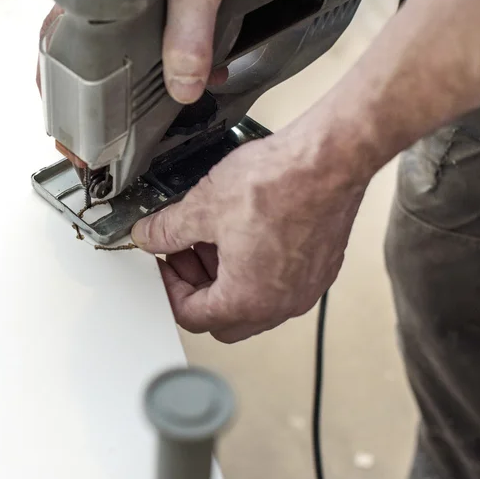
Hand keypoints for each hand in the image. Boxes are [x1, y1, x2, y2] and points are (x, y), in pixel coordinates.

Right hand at [37, 0, 271, 102]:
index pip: (60, 46)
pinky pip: (164, 43)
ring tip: (160, 110)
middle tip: (114, 131)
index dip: (62, 89)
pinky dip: (182, 63)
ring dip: (156, 83)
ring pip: (135, 55)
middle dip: (111, 98)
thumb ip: (190, 36)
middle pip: (98, 60)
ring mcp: (137, 2)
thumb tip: (184, 85)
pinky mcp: (163, 4)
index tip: (68, 124)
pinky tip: (201, 74)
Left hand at [132, 124, 367, 343]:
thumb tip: (149, 237)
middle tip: (185, 253)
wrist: (330, 160)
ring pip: (253, 302)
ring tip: (214, 238)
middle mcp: (280, 305)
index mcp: (247, 299)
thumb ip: (167, 230)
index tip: (164, 262)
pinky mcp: (321, 269)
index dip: (168, 288)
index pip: (192, 315)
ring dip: (226, 278)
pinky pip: (279, 284)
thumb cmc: (279, 183)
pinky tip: (247, 233)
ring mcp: (306, 289)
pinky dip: (255, 268)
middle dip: (197, 287)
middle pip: (224, 317)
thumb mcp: (203, 206)